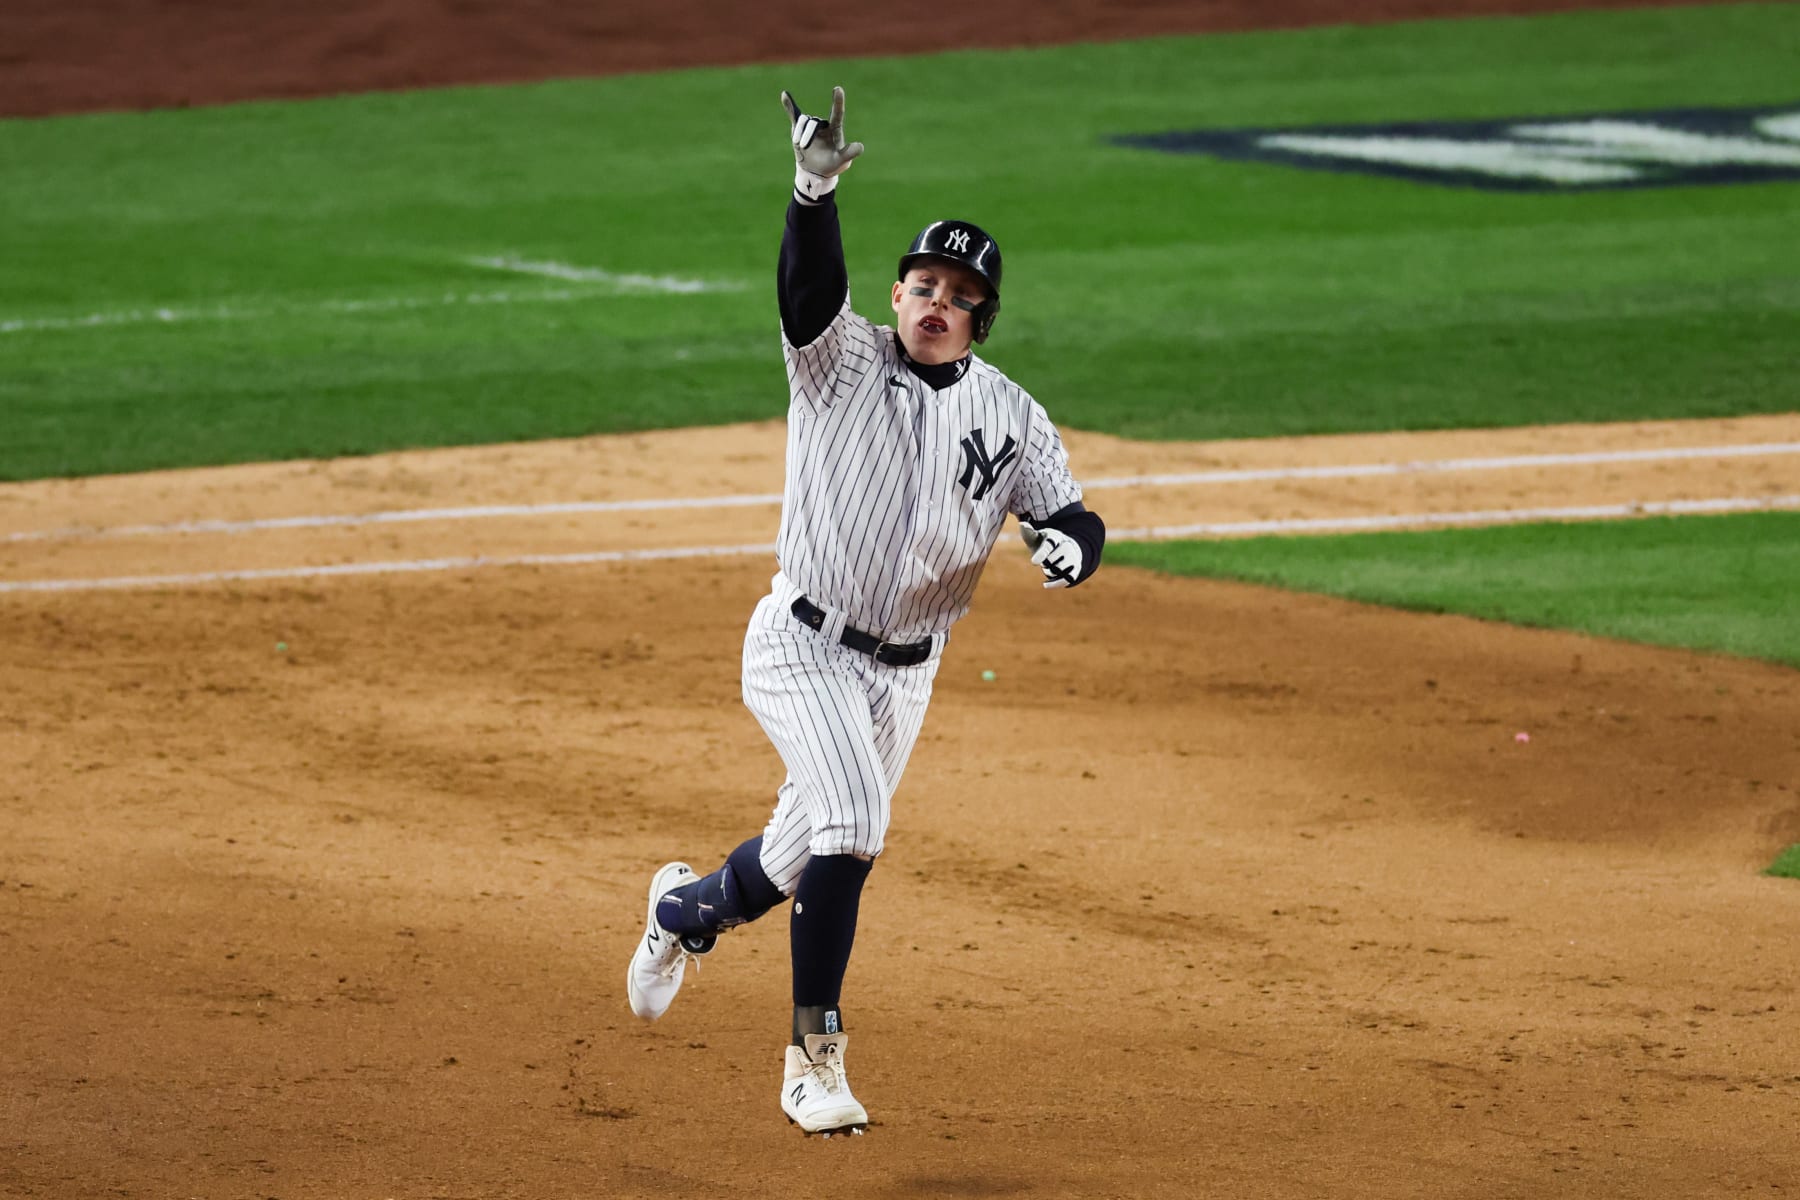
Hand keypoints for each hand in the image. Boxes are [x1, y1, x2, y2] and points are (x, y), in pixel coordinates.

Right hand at [781, 86, 864, 200]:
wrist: (815, 171)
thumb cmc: (831, 165)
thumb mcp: (841, 161)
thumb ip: (849, 153)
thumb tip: (861, 147)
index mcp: (835, 130)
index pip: (837, 113)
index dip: (838, 102)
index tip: (838, 89)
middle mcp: (823, 125)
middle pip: (814, 122)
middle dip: (807, 134)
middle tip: (804, 147)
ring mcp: (811, 126)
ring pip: (803, 121)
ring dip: (799, 132)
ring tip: (799, 145)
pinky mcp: (799, 128)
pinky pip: (794, 114)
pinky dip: (788, 105)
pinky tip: (784, 94)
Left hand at [1019, 521, 1081, 589]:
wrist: (1064, 547)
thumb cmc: (1045, 542)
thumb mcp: (1037, 537)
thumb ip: (1029, 533)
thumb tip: (1022, 524)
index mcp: (1055, 536)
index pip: (1049, 546)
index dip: (1042, 554)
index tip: (1033, 562)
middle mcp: (1067, 546)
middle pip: (1050, 562)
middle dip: (1044, 563)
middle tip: (1045, 559)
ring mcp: (1073, 557)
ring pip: (1057, 571)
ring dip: (1049, 572)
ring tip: (1050, 566)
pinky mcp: (1076, 569)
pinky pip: (1066, 580)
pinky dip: (1055, 584)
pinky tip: (1045, 584)